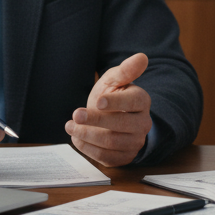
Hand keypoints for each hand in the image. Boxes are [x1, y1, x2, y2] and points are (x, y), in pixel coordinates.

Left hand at [66, 53, 152, 167]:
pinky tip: (77, 139)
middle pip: (122, 125)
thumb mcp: (114, 79)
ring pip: (112, 142)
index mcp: (142, 101)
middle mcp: (143, 123)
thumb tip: (142, 57)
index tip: (97, 101)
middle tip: (76, 114)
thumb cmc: (110, 95)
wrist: (107, 117)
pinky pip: (107, 157)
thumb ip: (125, 70)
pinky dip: (88, 149)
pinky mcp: (125, 157)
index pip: (133, 102)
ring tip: (70, 126)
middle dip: (96, 120)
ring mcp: (135, 142)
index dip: (115, 102)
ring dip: (87, 135)